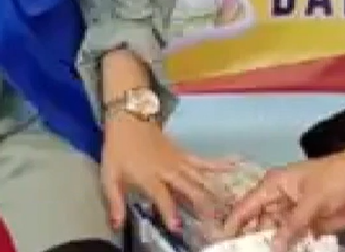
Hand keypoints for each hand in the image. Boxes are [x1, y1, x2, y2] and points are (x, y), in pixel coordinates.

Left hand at [99, 113, 230, 233]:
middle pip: (188, 187)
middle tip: (213, 220)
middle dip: (200, 204)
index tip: (178, 226)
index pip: (162, 196)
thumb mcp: (109, 175)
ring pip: (199, 176)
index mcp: (149, 175)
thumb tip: (117, 225)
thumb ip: (114, 201)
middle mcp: (167, 169)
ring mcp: (178, 160)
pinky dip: (219, 164)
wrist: (129, 117)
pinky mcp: (183, 154)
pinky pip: (202, 161)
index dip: (169, 211)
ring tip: (227, 202)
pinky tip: (235, 164)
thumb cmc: (118, 148)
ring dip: (212, 190)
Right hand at [224, 139, 344, 248]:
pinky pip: (292, 242)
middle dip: (251, 242)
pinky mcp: (307, 226)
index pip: (246, 206)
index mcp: (275, 185)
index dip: (233, 224)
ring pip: (274, 237)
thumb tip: (271, 247)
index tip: (223, 244)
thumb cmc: (336, 178)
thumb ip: (291, 226)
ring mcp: (293, 215)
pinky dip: (289, 250)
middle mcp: (279, 200)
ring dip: (271, 248)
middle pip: (257, 225)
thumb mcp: (312, 201)